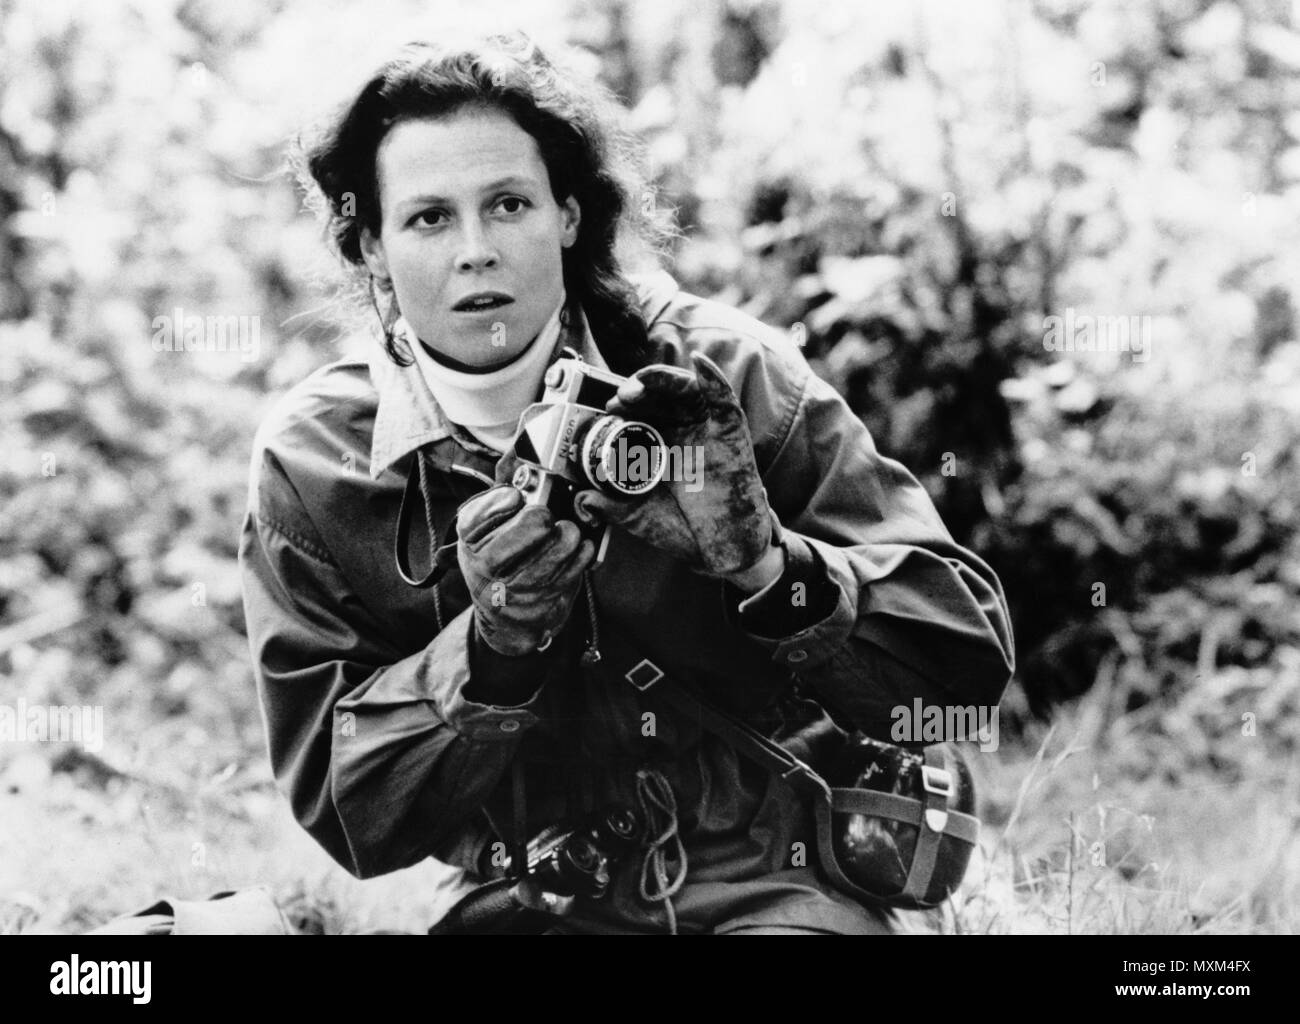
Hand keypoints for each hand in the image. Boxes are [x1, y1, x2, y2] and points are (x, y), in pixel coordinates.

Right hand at [456, 486, 595, 655]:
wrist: (507, 618)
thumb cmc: (499, 560)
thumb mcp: (488, 528)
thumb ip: (502, 491)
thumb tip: (517, 449)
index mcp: (469, 544)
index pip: (475, 521)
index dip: (497, 505)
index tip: (515, 496)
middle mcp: (485, 571)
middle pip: (509, 545)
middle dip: (534, 524)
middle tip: (546, 515)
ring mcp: (514, 594)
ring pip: (548, 559)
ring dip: (564, 539)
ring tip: (568, 530)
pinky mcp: (543, 606)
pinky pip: (569, 575)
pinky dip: (580, 557)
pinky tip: (580, 547)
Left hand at [573, 351, 774, 578]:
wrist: (724, 550)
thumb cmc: (687, 529)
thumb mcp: (641, 518)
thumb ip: (613, 508)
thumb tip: (583, 499)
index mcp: (660, 443)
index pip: (641, 411)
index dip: (623, 405)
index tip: (607, 409)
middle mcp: (683, 430)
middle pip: (660, 395)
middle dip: (639, 389)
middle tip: (620, 398)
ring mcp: (708, 428)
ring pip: (686, 390)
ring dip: (663, 380)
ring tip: (641, 384)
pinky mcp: (732, 433)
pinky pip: (725, 401)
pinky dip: (714, 379)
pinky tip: (701, 364)